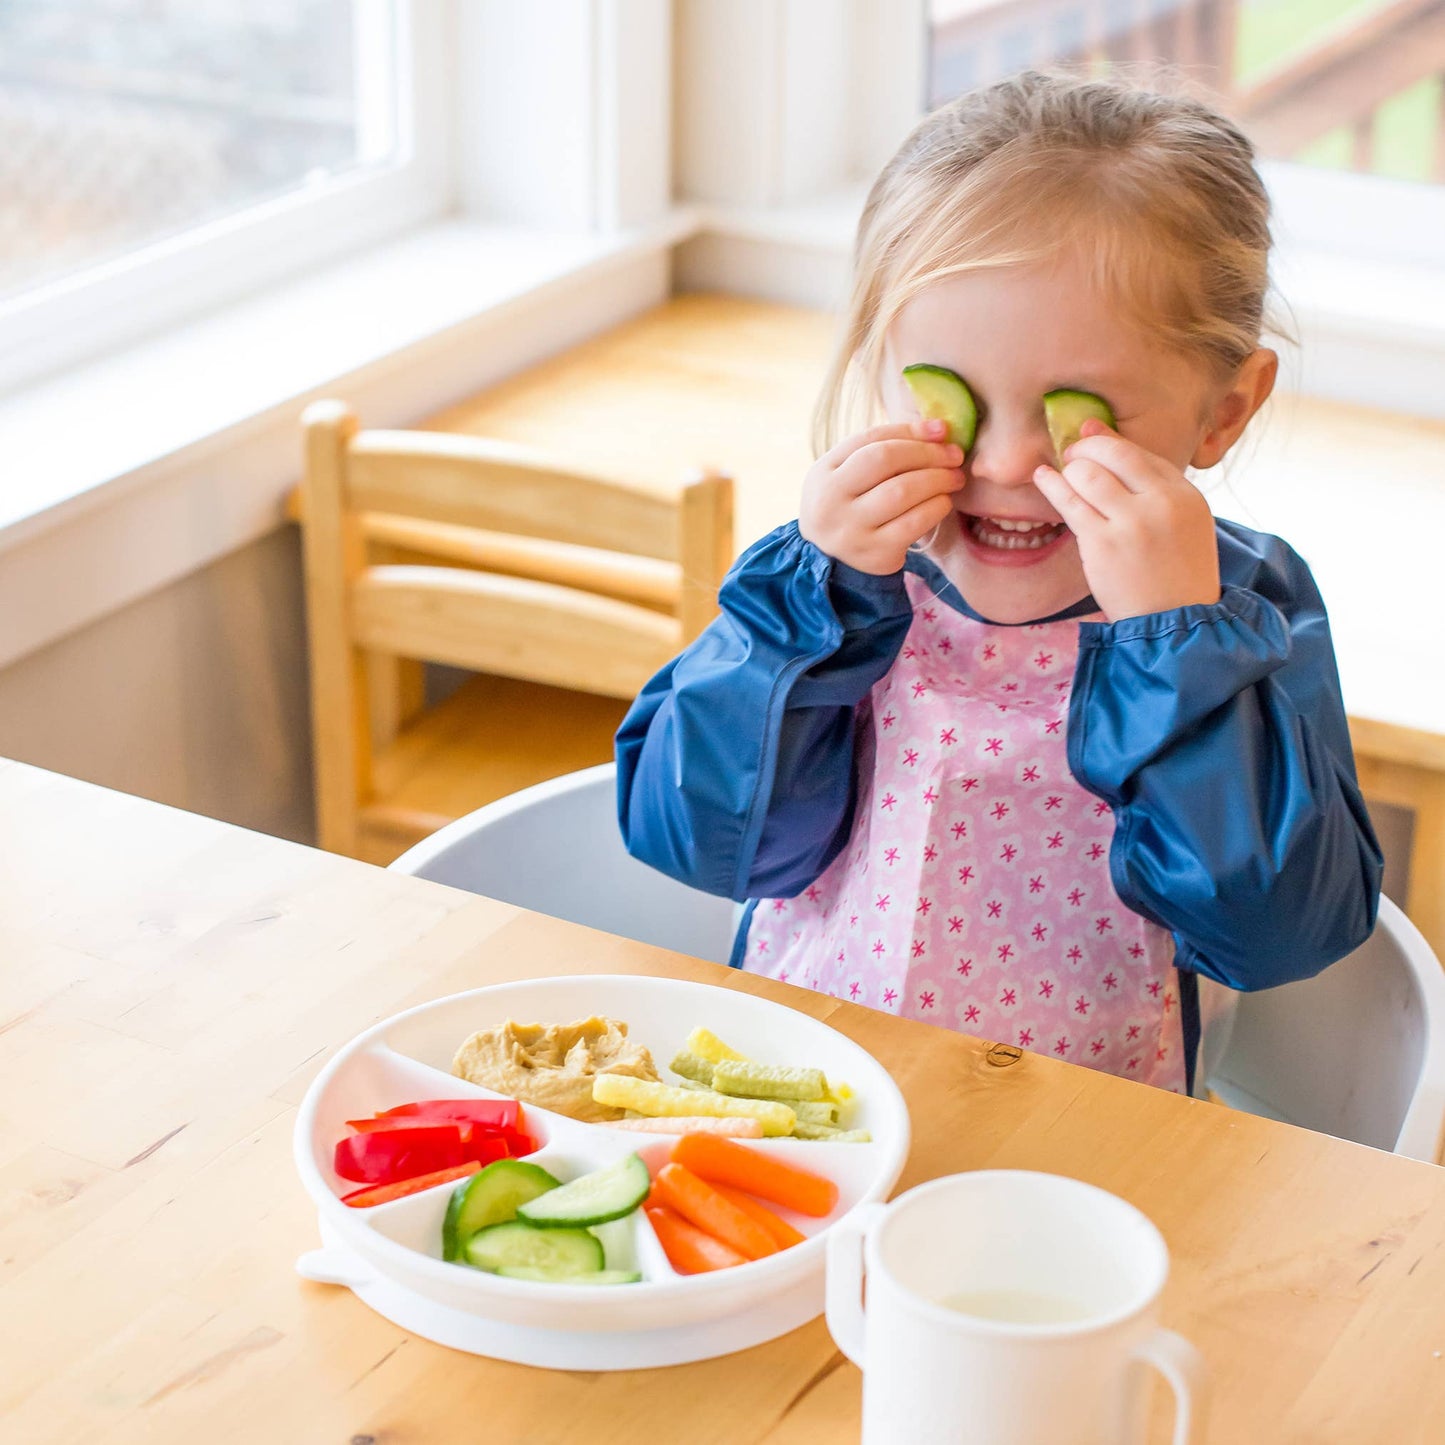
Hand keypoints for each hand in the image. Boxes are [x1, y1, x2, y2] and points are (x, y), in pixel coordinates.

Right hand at [799, 418, 964, 574]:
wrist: (831, 561)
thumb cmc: (848, 506)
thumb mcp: (848, 475)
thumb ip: (882, 450)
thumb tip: (937, 429)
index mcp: (823, 471)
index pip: (870, 439)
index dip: (909, 430)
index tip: (941, 430)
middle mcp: (831, 499)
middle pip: (885, 460)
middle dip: (927, 453)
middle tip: (954, 455)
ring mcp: (852, 528)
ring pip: (901, 491)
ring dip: (937, 479)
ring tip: (955, 478)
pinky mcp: (875, 553)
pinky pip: (913, 523)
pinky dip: (936, 507)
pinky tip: (944, 502)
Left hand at [1032, 419, 1219, 621]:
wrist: (1174, 620)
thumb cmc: (1176, 573)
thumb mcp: (1185, 523)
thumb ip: (1156, 488)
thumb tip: (1114, 446)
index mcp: (1186, 495)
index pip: (1142, 455)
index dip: (1110, 440)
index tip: (1090, 433)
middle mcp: (1161, 503)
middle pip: (1114, 455)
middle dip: (1087, 448)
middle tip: (1073, 453)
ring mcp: (1130, 523)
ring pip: (1089, 474)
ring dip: (1071, 469)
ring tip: (1063, 472)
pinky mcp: (1101, 544)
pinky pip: (1070, 504)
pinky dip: (1052, 485)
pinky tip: (1042, 476)